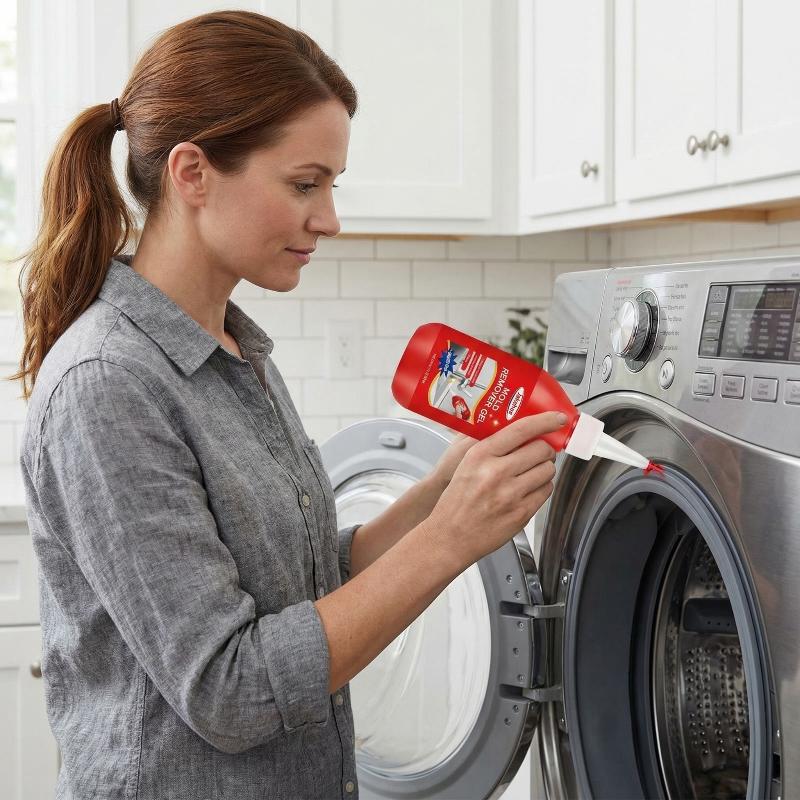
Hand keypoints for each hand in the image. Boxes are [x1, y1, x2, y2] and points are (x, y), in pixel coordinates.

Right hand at [427, 412, 562, 569]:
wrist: (449, 536)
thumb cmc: (456, 500)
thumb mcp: (466, 464)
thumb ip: (490, 445)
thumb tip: (518, 428)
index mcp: (480, 455)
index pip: (521, 429)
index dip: (545, 421)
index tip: (557, 419)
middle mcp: (496, 472)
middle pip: (541, 449)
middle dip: (544, 448)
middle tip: (539, 450)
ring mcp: (511, 494)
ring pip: (547, 470)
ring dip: (544, 468)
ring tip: (531, 472)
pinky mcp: (521, 513)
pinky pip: (546, 491)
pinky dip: (541, 487)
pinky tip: (528, 488)